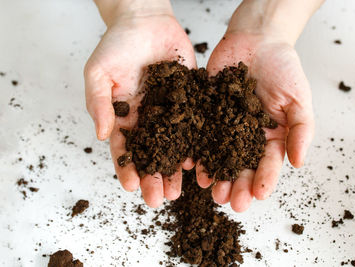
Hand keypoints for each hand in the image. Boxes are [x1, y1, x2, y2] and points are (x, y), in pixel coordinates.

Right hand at [84, 6, 195, 206]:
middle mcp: (147, 119)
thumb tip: (100, 134)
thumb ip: (99, 103)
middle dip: (154, 177)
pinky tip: (199, 161)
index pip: (124, 149)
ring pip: (173, 146)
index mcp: (124, 116)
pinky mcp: (190, 100)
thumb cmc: (117, 44)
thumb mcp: (98, 72)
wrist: (145, 20)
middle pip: (151, 154)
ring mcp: (170, 111)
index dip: (127, 169)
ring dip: (175, 169)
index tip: (131, 187)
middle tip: (160, 199)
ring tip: (180, 190)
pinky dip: (196, 143)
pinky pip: (194, 125)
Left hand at [197, 31, 313, 211]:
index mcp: (271, 136)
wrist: (257, 40)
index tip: (259, 195)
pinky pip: (199, 133)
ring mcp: (224, 125)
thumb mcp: (299, 100)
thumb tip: (298, 163)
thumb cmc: (284, 68)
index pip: (267, 164)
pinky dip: (194, 147)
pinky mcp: (206, 112)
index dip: (264, 180)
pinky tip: (190, 162)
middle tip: (228, 201)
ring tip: (208, 187)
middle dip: (235, 184)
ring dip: (213, 172)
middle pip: (240, 165)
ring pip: (217, 154)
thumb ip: (300, 131)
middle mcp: (246, 136)